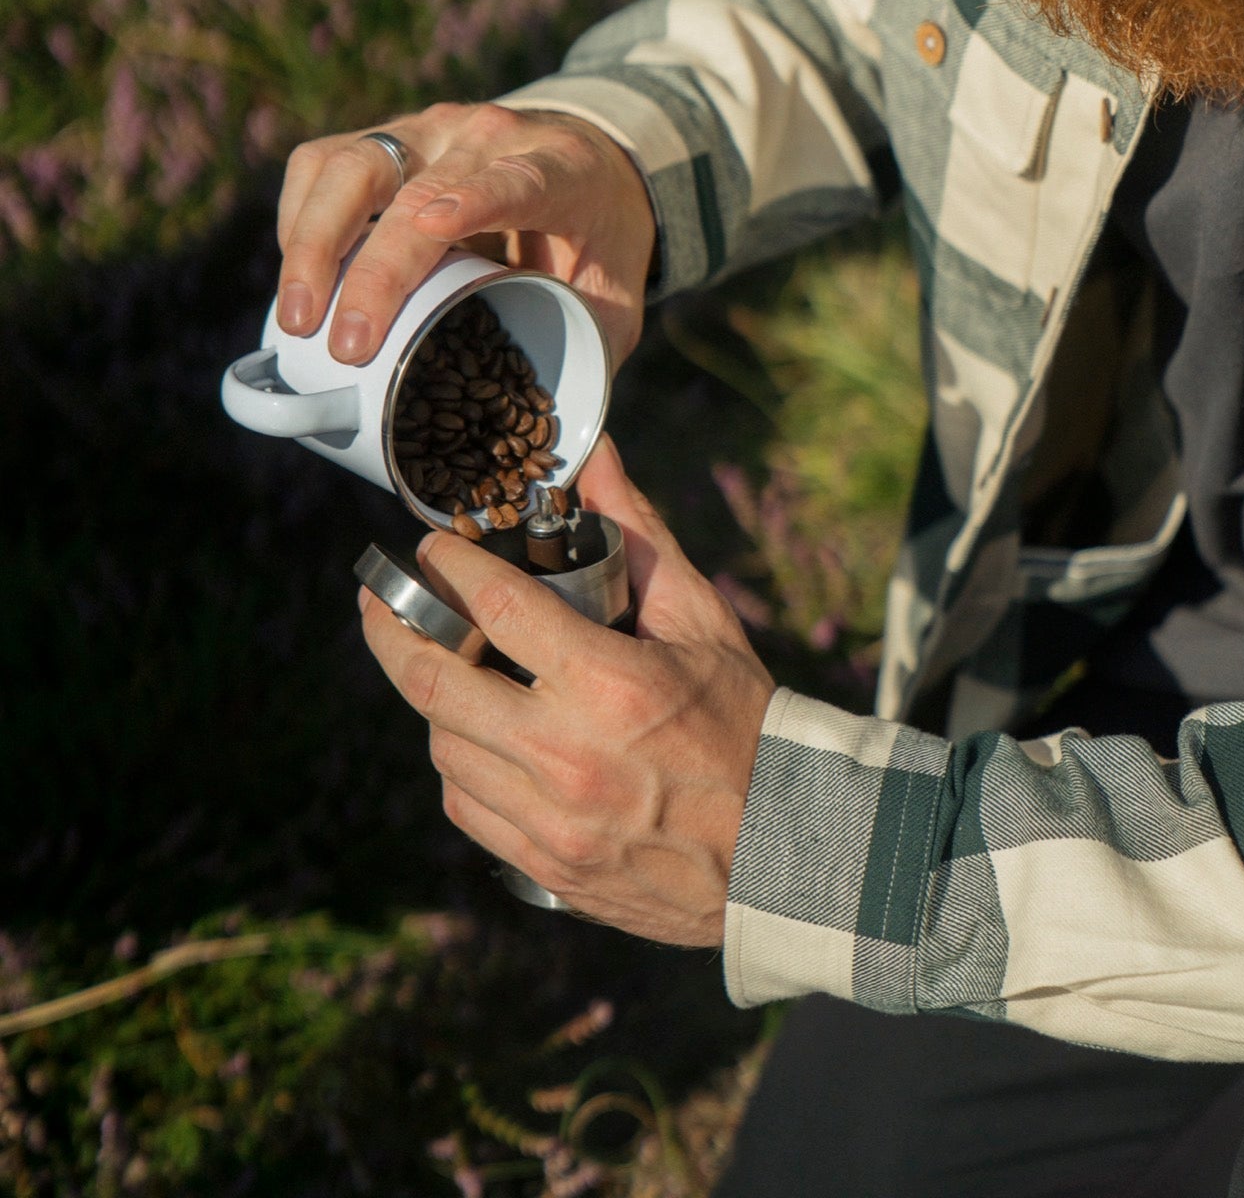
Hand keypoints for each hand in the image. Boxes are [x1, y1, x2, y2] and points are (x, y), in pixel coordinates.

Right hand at [275, 102, 656, 367]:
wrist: (587, 158)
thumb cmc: (597, 239)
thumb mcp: (616, 299)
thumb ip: (596, 364)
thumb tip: (580, 466)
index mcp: (559, 171)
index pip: (516, 180)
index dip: (476, 200)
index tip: (436, 227)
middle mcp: (487, 138)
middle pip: (414, 191)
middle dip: (373, 271)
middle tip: (345, 346)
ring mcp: (430, 130)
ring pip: (351, 166)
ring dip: (313, 242)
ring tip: (297, 320)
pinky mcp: (386, 136)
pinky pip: (323, 163)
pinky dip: (299, 217)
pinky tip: (298, 276)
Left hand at [358, 437, 775, 944]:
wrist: (786, 850)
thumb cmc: (745, 721)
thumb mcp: (701, 619)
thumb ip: (639, 534)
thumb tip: (596, 459)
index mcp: (609, 683)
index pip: (495, 607)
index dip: (449, 567)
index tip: (431, 546)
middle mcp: (566, 754)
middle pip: (434, 682)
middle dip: (389, 630)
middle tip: (377, 600)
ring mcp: (551, 820)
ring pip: (443, 747)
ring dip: (433, 699)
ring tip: (446, 667)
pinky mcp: (546, 864)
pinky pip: (465, 806)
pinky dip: (459, 763)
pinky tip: (476, 736)